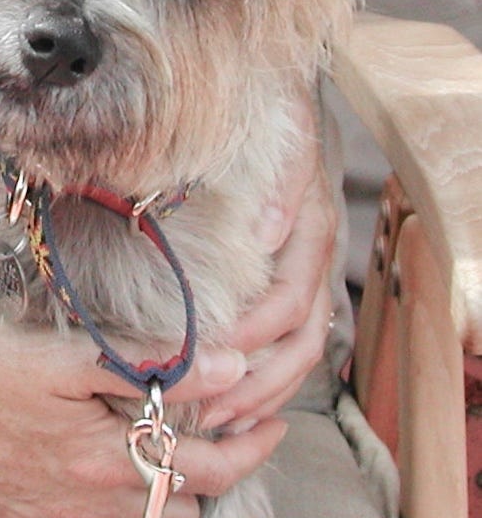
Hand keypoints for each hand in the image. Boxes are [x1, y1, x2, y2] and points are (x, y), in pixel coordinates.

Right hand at [0, 308, 285, 517]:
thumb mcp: (61, 352)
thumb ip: (149, 364)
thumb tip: (230, 365)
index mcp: (102, 458)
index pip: (206, 471)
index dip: (250, 448)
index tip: (272, 422)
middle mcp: (82, 501)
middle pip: (178, 509)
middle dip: (211, 475)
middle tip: (222, 432)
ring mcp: (44, 515)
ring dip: (161, 493)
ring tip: (160, 447)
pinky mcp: (10, 515)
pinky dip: (109, 504)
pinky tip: (93, 467)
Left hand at [200, 88, 337, 431]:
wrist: (275, 94)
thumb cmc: (266, 115)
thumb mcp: (280, 135)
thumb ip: (280, 181)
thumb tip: (267, 237)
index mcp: (309, 227)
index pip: (290, 300)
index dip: (253, 335)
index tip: (208, 356)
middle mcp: (311, 257)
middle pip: (300, 341)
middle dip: (255, 383)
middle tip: (206, 411)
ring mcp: (305, 270)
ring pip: (298, 352)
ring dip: (260, 393)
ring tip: (216, 423)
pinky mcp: (290, 277)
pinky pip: (287, 343)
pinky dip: (263, 379)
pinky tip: (231, 404)